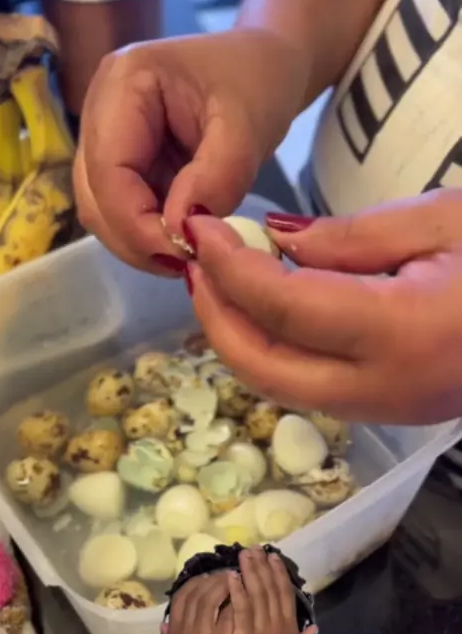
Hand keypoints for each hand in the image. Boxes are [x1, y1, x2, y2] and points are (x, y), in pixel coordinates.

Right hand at [74, 29, 303, 275]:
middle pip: (95, 197)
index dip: (136, 223)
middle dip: (137, 239)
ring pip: (104, 213)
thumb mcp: (248, 127)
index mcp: (122, 84)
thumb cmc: (259, 82)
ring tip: (190, 253)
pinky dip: (152, 236)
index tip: (183, 253)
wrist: (267, 67)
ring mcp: (108, 140)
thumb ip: (216, 177)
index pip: (106, 171)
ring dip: (142, 243)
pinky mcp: (126, 164)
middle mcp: (100, 111)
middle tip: (189, 262)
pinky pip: (124, 213)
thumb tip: (180, 231)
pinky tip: (186, 239)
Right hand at [163, 572, 233, 633]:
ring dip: (225, 584)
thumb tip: (164, 623)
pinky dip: (236, 602)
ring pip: (212, 597)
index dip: (197, 582)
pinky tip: (246, 597)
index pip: (183, 595)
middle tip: (228, 573)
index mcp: (174, 631)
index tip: (209, 577)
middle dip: (214, 578)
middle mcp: (185, 629)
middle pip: (198, 591)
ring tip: (238, 580)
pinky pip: (227, 614)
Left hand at [188, 189, 461, 423]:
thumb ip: (349, 239)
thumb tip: (275, 242)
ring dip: (241, 336)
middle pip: (264, 367)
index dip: (229, 268)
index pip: (282, 306)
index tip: (198, 230)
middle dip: (216, 317)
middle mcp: (385, 388)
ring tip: (225, 281)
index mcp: (402, 331)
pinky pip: (311, 387)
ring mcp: (388, 410)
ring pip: (282, 386)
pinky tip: (272, 307)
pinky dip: (277, 349)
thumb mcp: (442, 221)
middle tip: (197, 263)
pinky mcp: (391, 412)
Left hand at [228, 547, 316, 633]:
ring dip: (250, 572)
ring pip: (257, 594)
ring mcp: (263, 631)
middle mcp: (278, 625)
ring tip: (243, 554)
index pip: (285, 595)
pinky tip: (232, 577)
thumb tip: (314, 628)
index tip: (273, 557)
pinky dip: (237, 592)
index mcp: (290, 629)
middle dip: (263, 566)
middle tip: (255, 547)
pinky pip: (241, 610)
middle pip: (271, 588)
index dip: (279, 574)